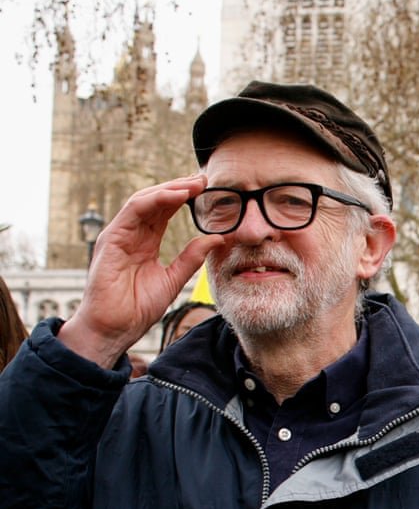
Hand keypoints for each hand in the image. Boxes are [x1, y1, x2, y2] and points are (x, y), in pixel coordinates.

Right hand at [58, 175, 224, 367]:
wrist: (114, 329)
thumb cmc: (136, 308)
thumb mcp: (173, 279)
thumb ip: (191, 257)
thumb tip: (217, 239)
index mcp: (145, 242)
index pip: (165, 212)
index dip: (184, 198)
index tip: (207, 189)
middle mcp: (131, 235)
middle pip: (155, 201)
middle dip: (179, 187)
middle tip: (204, 179)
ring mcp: (119, 235)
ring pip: (144, 200)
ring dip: (170, 189)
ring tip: (193, 184)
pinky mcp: (111, 239)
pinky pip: (133, 211)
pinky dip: (155, 200)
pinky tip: (176, 195)